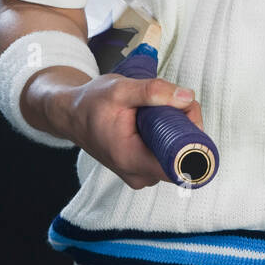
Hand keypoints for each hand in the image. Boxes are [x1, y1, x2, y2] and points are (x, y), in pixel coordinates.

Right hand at [60, 74, 203, 188]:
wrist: (72, 115)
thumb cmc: (92, 103)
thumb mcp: (121, 89)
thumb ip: (154, 92)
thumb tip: (186, 97)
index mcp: (130, 159)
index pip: (179, 164)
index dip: (193, 138)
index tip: (188, 114)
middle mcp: (137, 175)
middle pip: (182, 158)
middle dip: (187, 128)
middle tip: (176, 103)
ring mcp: (140, 175)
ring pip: (176, 156)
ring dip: (178, 131)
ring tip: (161, 110)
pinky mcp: (142, 170)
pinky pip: (167, 156)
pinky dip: (169, 137)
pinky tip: (158, 121)